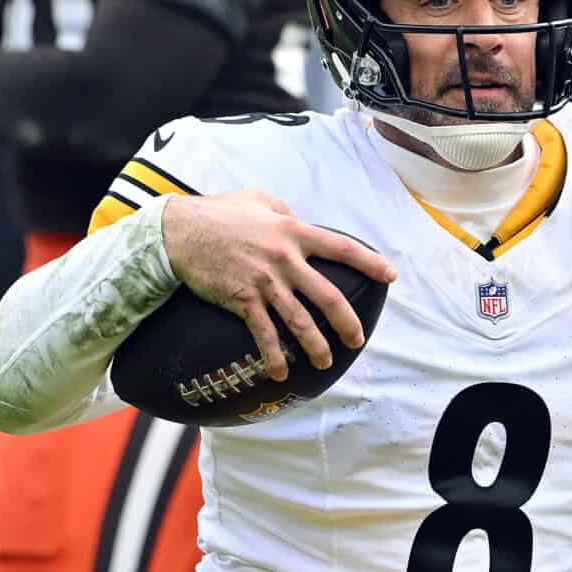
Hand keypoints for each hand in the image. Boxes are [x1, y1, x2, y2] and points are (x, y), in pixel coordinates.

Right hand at [162, 191, 397, 380]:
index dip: (370, 262)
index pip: (342, 248)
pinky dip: (274, 356)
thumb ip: (285, 210)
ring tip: (325, 362)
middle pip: (328, 296)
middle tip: (357, 339)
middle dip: (347, 323)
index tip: (390, 276)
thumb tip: (299, 218)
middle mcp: (285, 258)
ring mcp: (265, 282)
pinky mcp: (242, 300)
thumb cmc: (220, 212)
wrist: (180, 231)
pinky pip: (264, 334)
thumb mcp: (259, 199)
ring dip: (316, 346)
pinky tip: (281, 372)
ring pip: (300, 321)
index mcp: (294, 231)